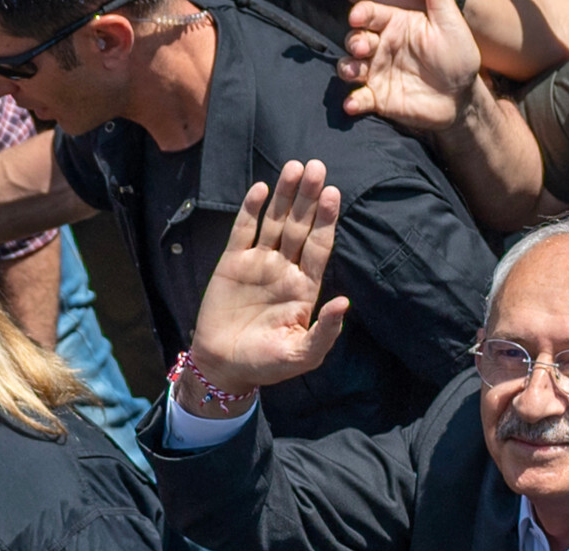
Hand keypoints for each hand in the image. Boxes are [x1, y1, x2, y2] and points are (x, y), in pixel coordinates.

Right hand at [186, 160, 346, 403]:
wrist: (224, 366)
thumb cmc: (266, 364)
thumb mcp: (301, 355)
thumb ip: (325, 331)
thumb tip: (345, 303)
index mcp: (304, 288)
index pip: (319, 246)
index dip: (326, 220)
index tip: (333, 193)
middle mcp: (284, 270)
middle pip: (299, 226)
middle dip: (308, 197)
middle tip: (317, 166)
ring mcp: (258, 264)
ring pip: (274, 222)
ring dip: (285, 195)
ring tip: (295, 167)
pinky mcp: (232, 263)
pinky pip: (243, 230)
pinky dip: (251, 209)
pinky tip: (262, 188)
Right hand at [338, 0, 481, 130]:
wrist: (462, 97)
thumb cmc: (458, 56)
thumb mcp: (450, 23)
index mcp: (395, 24)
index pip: (370, 13)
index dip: (360, 13)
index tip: (357, 17)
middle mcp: (381, 46)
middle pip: (355, 38)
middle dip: (354, 41)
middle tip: (363, 48)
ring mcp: (377, 72)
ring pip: (350, 66)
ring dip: (347, 68)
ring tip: (352, 72)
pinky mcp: (378, 98)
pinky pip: (359, 98)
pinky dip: (352, 101)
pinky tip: (352, 104)